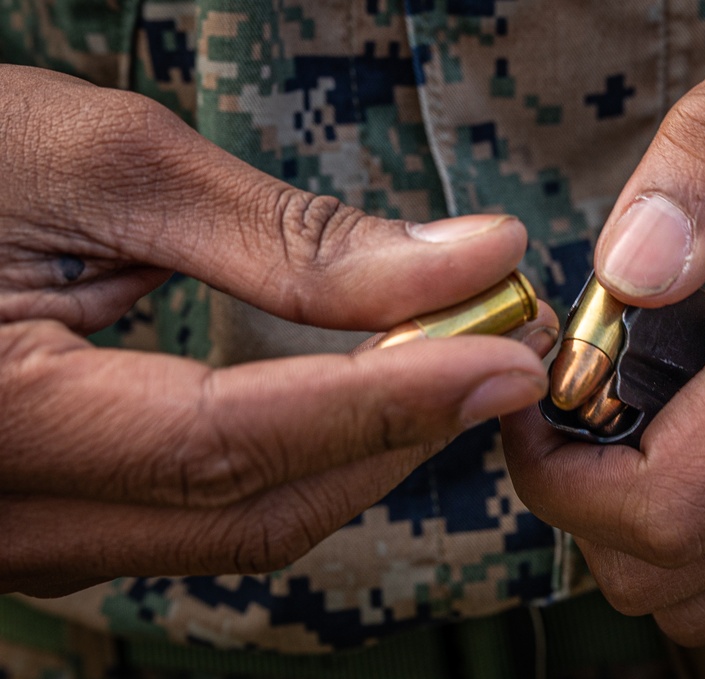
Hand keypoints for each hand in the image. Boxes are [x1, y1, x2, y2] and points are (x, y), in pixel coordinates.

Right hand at [0, 65, 556, 596]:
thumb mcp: (100, 166)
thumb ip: (284, 238)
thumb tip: (461, 261)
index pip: (228, 441)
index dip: (383, 402)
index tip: (504, 358)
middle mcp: (4, 513)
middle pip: (251, 505)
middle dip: (397, 431)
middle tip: (499, 346)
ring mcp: (28, 532)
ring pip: (239, 524)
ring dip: (362, 448)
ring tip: (453, 362)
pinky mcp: (59, 514)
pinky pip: (208, 512)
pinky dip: (304, 455)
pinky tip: (363, 393)